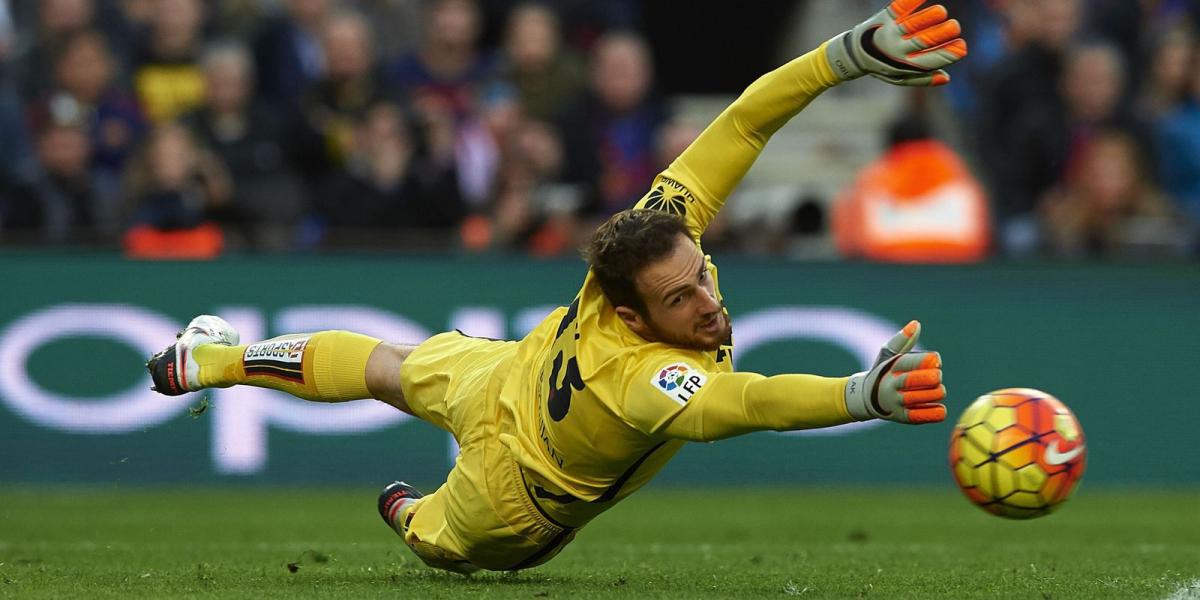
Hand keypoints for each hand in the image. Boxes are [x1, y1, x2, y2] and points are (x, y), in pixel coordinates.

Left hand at [825, 0, 967, 86]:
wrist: (852, 55)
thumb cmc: (882, 66)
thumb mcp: (899, 78)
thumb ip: (922, 79)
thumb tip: (946, 78)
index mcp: (904, 64)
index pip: (930, 61)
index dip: (948, 55)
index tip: (962, 47)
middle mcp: (896, 49)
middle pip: (923, 41)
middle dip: (942, 33)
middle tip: (954, 26)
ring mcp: (890, 32)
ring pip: (912, 25)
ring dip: (928, 17)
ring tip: (941, 13)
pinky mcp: (885, 17)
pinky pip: (899, 8)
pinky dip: (912, 1)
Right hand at [844, 320, 946, 423]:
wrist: (866, 397)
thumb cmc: (885, 372)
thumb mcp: (889, 355)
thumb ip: (904, 340)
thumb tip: (916, 323)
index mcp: (892, 367)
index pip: (909, 362)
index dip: (926, 361)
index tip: (936, 360)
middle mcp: (892, 384)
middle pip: (912, 381)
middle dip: (931, 377)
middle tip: (937, 376)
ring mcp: (897, 402)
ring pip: (920, 398)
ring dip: (936, 393)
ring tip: (938, 390)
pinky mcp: (903, 417)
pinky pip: (923, 416)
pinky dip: (935, 412)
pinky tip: (939, 407)